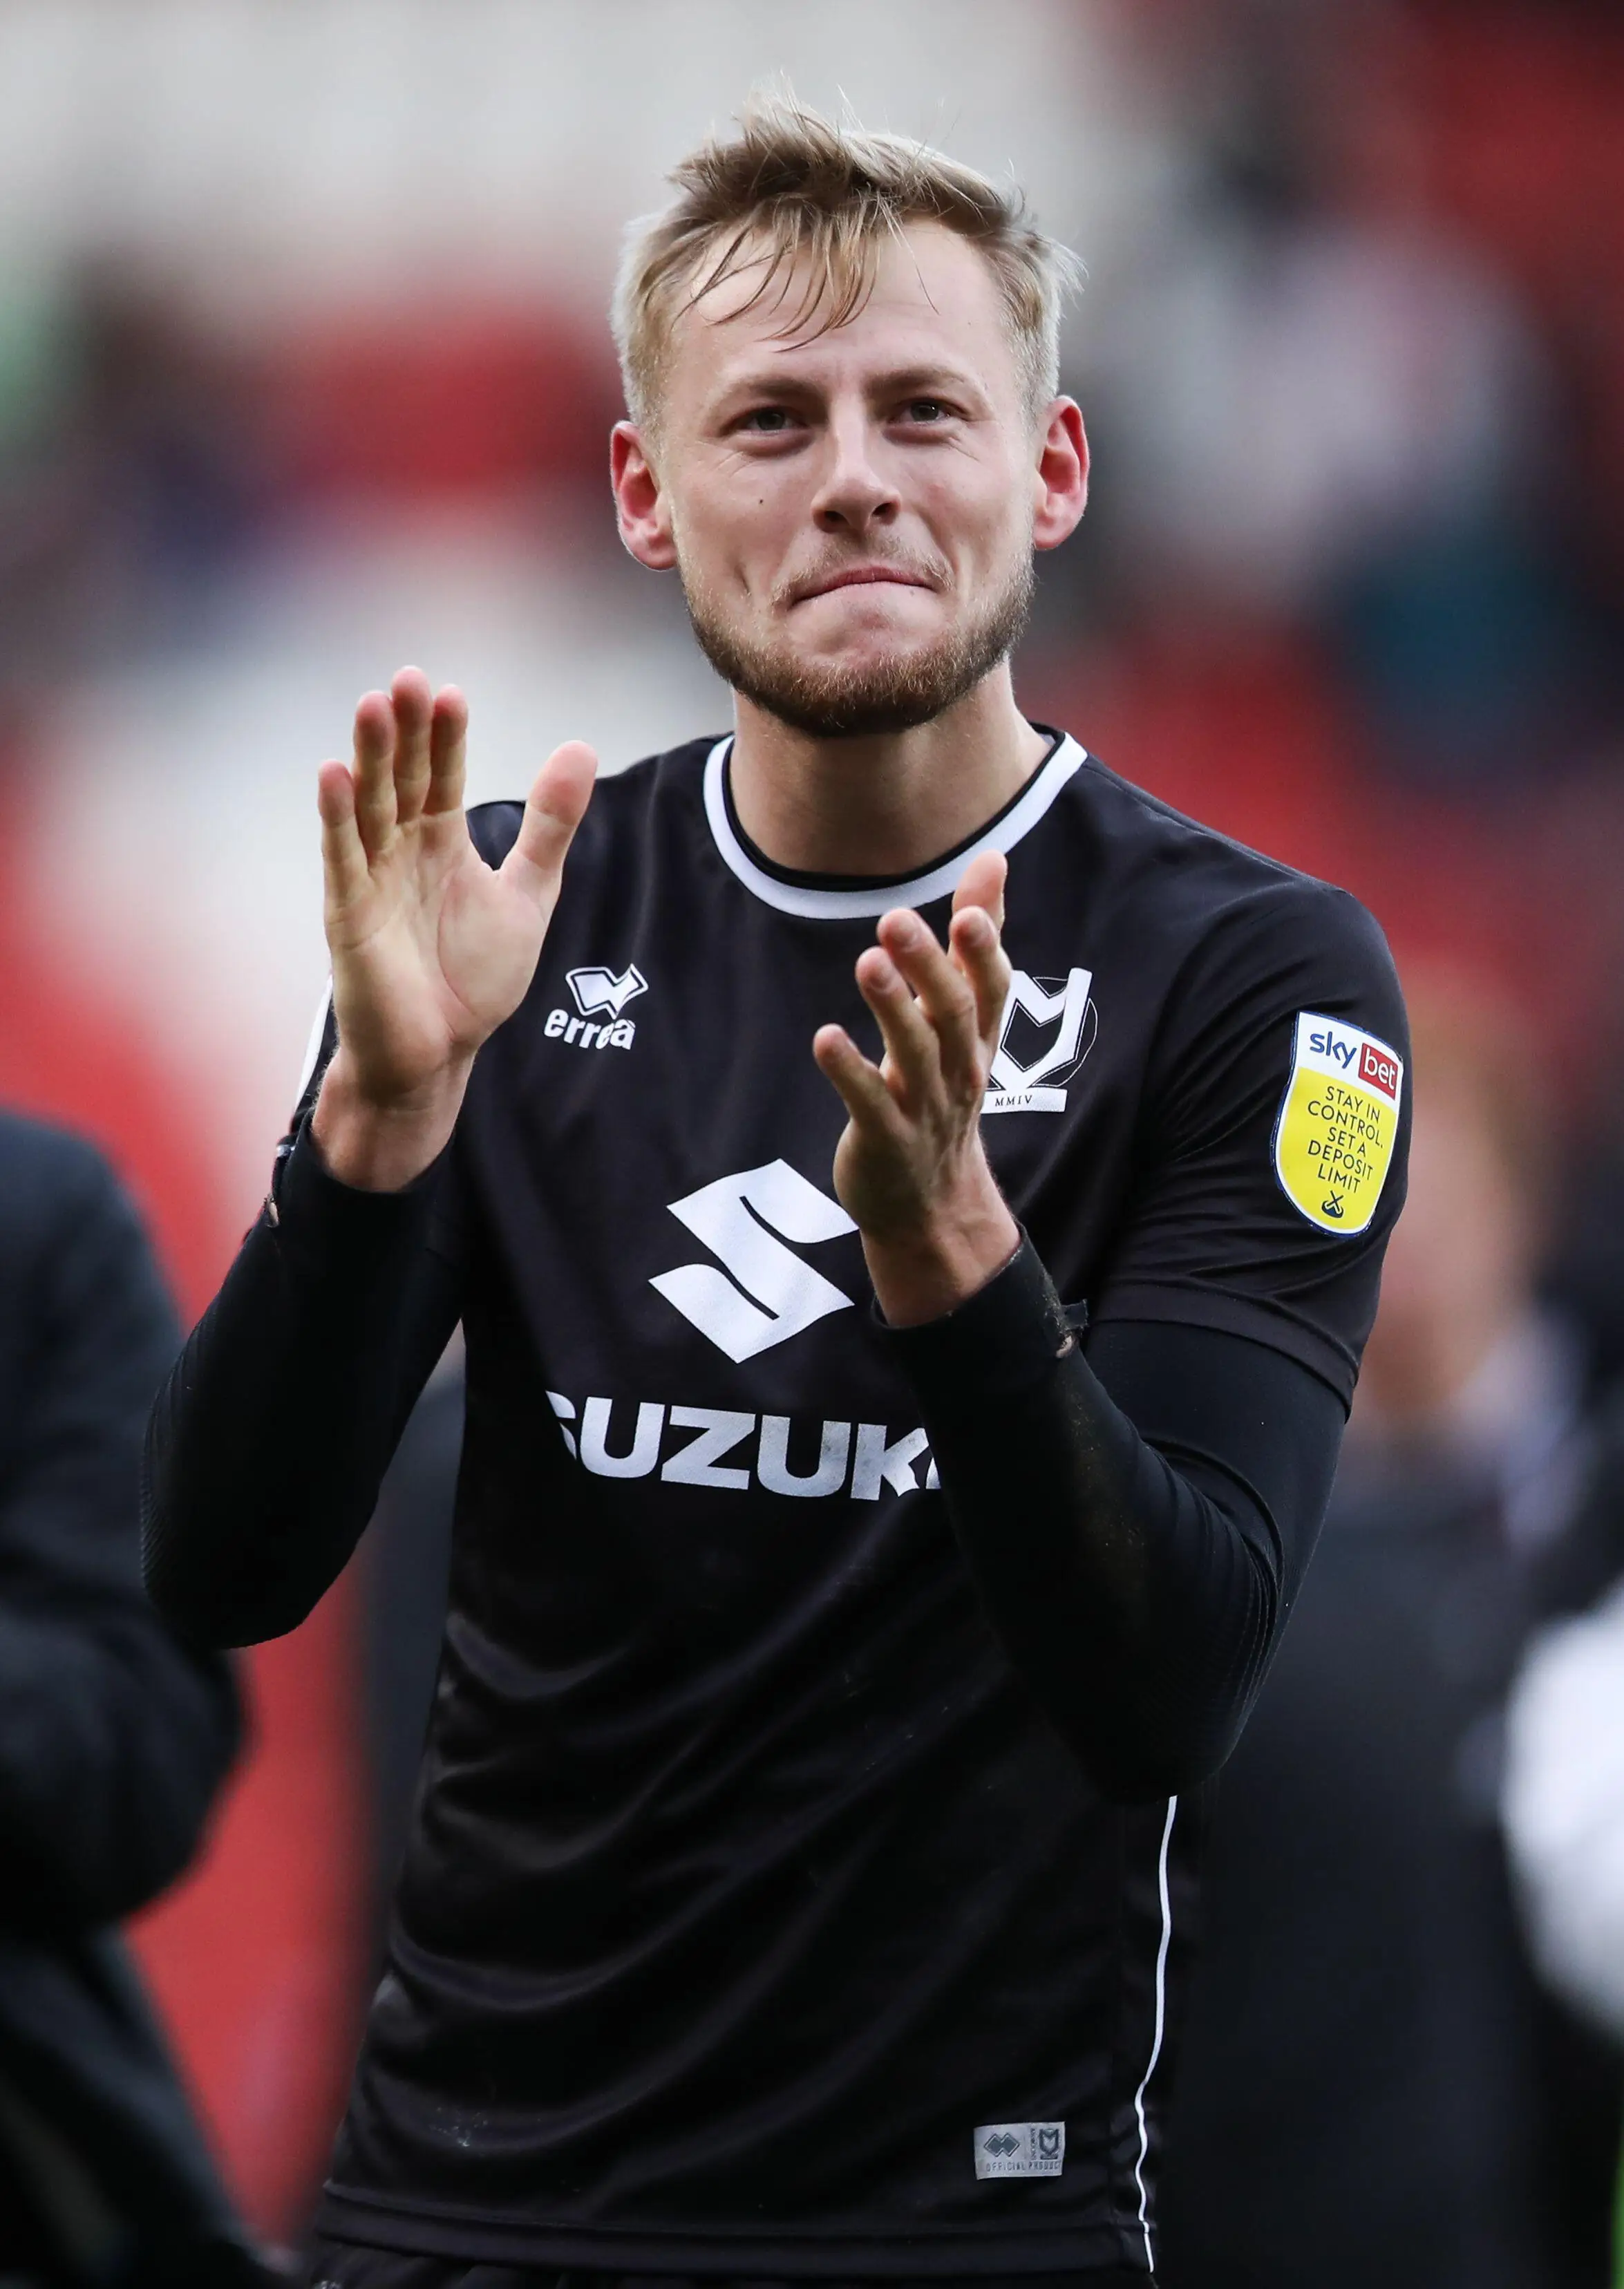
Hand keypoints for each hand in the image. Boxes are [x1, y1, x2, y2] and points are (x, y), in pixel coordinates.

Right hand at [312, 667, 595, 1188]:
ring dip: (368, 757)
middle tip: (408, 679)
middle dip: (403, 732)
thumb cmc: (474, 978)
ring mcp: (371, 879)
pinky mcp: (349, 915)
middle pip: (401, 779)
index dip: (445, 737)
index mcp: (441, 842)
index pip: (441, 775)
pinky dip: (337, 818)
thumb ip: (550, 827)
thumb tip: (580, 747)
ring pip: (369, 807)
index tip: (451, 694)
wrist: (440, 1053)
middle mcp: (401, 851)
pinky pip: (342, 858)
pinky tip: (331, 775)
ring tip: (372, 705)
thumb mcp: (528, 894)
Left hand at [813, 851, 1019, 1326]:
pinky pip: (869, 1103)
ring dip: (890, 1007)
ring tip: (866, 961)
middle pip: (952, 1013)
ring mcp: (923, 1107)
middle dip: (929, 967)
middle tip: (896, 920)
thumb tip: (994, 858)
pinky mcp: (884, 1139)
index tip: (968, 913)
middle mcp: (958, 1069)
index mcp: (977, 1037)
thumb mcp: (964, 1017)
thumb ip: (976, 939)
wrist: (930, 1203)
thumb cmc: (941, 1087)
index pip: (989, 989)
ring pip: (913, 1054)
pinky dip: (849, 1071)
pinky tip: (825, 1038)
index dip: (984, 952)